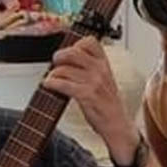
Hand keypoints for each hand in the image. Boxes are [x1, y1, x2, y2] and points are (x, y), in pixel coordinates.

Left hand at [42, 37, 137, 160]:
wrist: (117, 124)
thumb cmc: (107, 104)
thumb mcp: (104, 80)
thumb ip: (90, 68)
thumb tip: (66, 58)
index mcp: (105, 64)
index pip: (90, 42)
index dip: (75, 44)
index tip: (68, 52)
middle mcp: (100, 70)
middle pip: (73, 52)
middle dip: (59, 56)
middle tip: (54, 63)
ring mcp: (94, 82)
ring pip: (65, 69)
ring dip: (52, 74)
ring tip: (50, 79)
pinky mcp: (87, 95)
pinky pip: (64, 84)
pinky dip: (52, 83)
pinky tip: (49, 86)